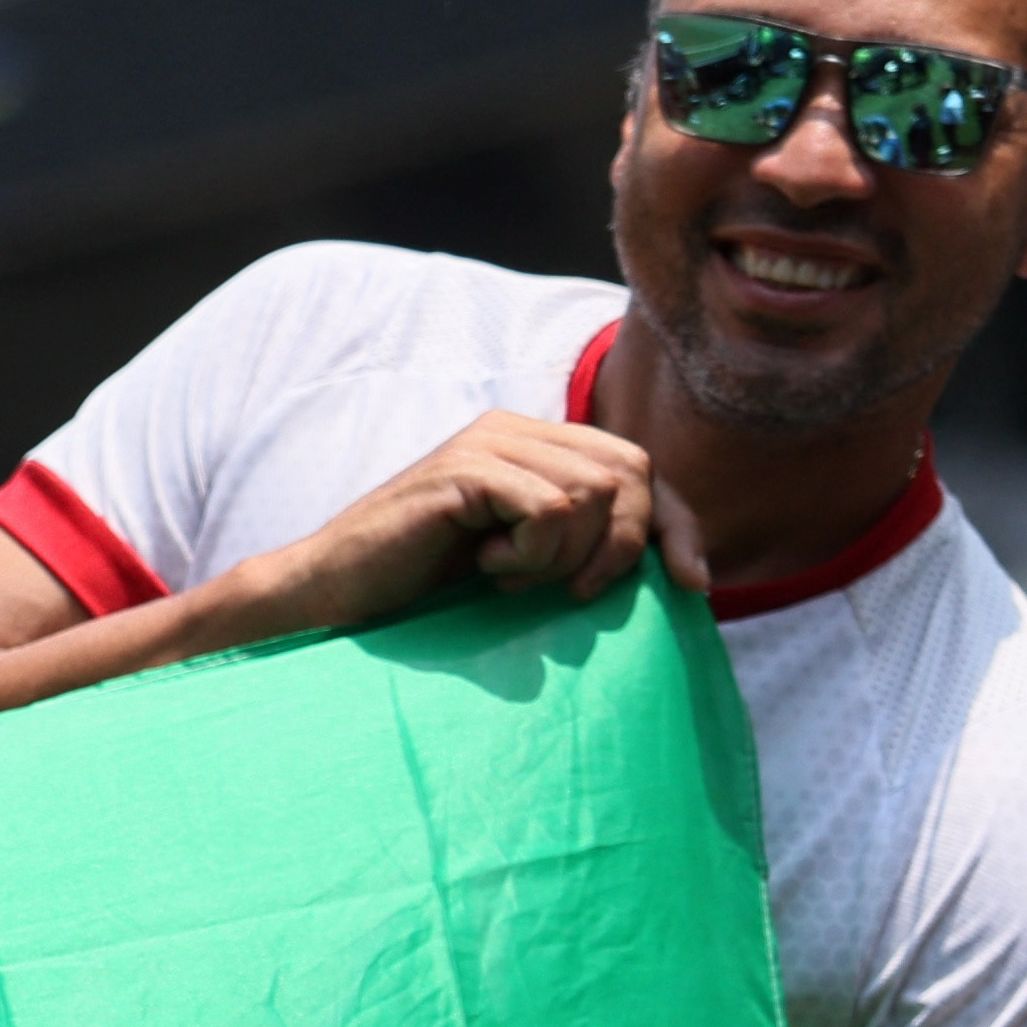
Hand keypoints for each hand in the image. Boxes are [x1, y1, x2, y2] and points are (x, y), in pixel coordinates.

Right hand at [211, 414, 703, 637]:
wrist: (333, 594)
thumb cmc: (422, 590)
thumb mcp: (521, 565)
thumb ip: (580, 544)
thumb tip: (677, 569)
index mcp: (535, 446)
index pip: (638, 466)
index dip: (676, 524)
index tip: (693, 585)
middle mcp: (515, 431)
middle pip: (629, 471)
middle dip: (621, 545)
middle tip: (572, 593)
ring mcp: (488, 444)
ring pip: (593, 492)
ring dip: (564, 556)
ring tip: (509, 578)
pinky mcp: (464, 471)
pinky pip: (548, 508)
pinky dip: (530, 554)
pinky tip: (483, 568)